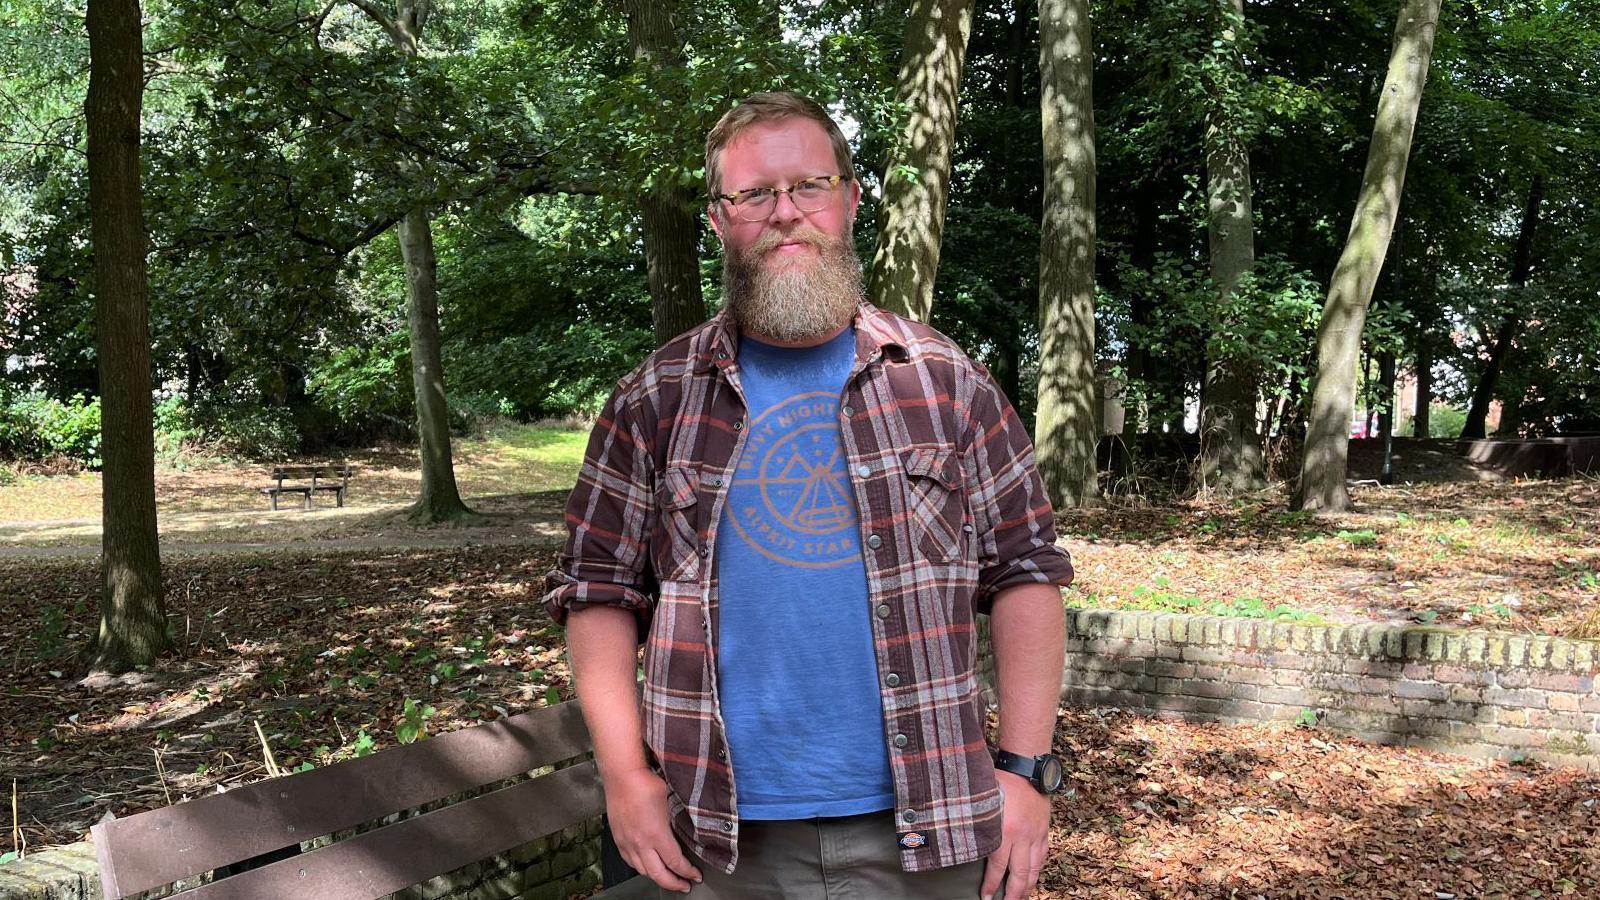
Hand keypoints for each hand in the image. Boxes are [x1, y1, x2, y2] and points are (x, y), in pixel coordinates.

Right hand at [603, 767, 703, 892]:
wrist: (622, 775)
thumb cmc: (646, 783)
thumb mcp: (669, 802)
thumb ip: (675, 821)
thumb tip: (683, 831)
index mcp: (656, 834)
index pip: (675, 862)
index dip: (687, 872)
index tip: (695, 875)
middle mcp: (640, 843)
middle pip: (658, 874)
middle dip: (674, 883)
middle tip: (684, 885)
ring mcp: (627, 842)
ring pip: (642, 871)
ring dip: (657, 877)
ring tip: (667, 878)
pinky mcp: (618, 838)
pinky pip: (629, 861)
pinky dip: (640, 868)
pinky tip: (647, 866)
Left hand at [981, 771, 1050, 899]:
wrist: (1026, 767)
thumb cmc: (1001, 780)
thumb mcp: (984, 802)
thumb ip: (978, 824)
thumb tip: (965, 839)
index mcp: (1005, 831)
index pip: (998, 867)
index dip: (992, 884)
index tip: (986, 896)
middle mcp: (1023, 837)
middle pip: (1020, 874)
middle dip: (1013, 893)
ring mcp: (1036, 835)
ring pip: (1034, 868)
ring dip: (1028, 886)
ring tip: (1021, 897)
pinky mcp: (1044, 830)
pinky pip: (1043, 855)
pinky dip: (1038, 869)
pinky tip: (1034, 876)